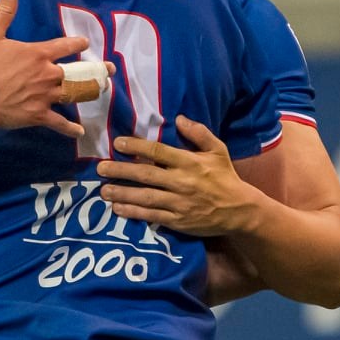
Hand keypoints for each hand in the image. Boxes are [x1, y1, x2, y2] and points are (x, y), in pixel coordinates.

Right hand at [0, 0, 98, 138]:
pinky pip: (59, 123)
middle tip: (110, 70)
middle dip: (96, 70)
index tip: (85, 43)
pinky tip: (81, 131)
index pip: (65, 45)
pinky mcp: (38, 115)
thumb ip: (5, 12)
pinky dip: (70, 128)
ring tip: (101, 90)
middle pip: (77, 72)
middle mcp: (47, 75)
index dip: (77, 43)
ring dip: (89, 92)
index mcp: (38, 54)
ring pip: (74, 94)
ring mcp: (45, 96)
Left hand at [96, 116, 259, 235]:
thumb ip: (199, 133)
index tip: (118, 143)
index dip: (137, 147)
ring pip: (145, 197)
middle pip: (146, 175)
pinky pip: (151, 216)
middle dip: (121, 171)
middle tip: (100, 169)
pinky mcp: (177, 220)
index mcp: (189, 162)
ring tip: (103, 190)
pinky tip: (118, 208)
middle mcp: (181, 182)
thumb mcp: (218, 150)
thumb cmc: (225, 178)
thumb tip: (179, 118)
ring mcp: (178, 203)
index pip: (158, 152)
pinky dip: (133, 212)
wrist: (239, 211)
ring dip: (122, 193)